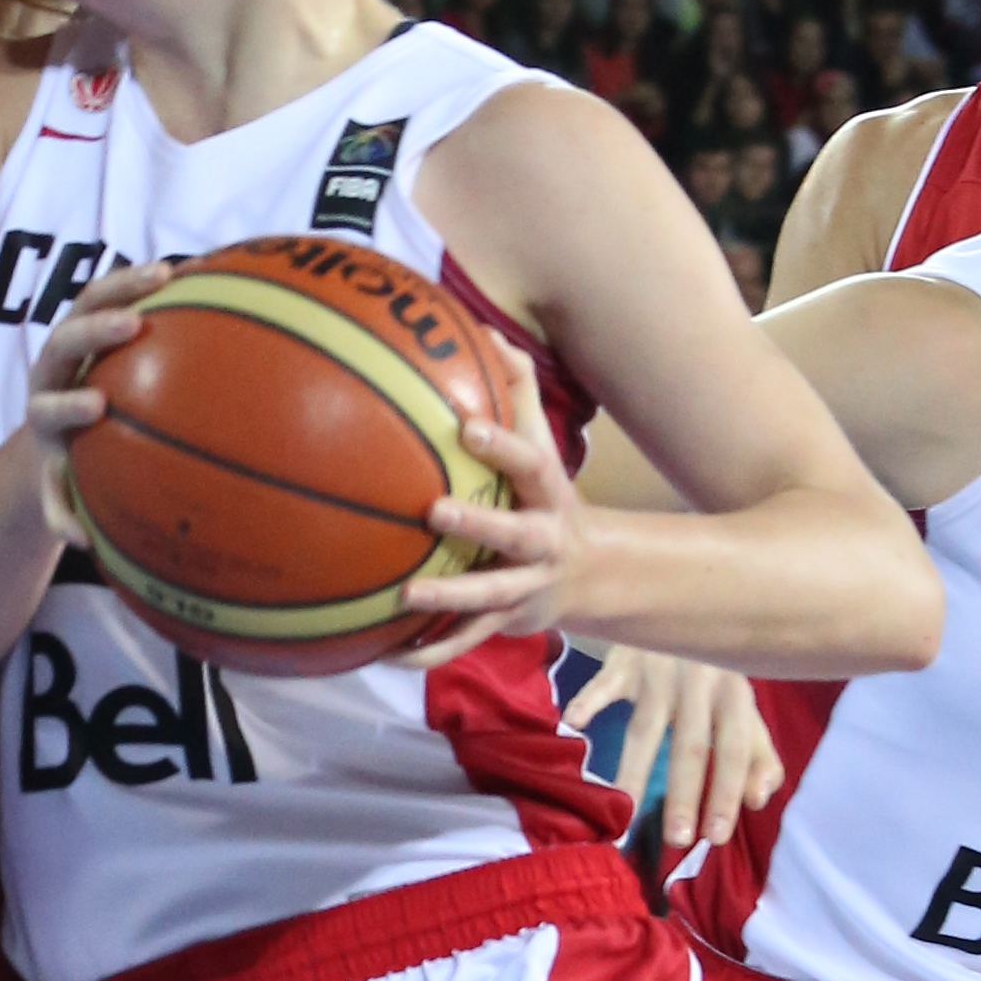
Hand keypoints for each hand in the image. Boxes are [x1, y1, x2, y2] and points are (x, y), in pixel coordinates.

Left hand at [22, 260, 173, 545]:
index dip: (67, 404)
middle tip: (130, 326)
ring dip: (123, 285)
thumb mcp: (64, 492)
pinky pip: (117, 288)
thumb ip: (68, 513)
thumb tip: (88, 547)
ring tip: (165, 274)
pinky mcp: (90, 312)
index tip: (96, 406)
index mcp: (44, 414)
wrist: (51, 425)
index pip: (47, 406)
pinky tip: (191, 271)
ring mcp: (70, 334)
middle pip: (62, 340)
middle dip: (92, 331)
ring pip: (87, 299)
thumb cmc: (69, 466)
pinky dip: (147, 280)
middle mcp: (51, 369)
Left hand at [396, 339, 592, 665]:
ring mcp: (526, 586)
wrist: (590, 571)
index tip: (466, 428)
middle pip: (513, 534)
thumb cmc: (543, 491)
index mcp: (547, 491)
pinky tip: (391, 654)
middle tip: (433, 511)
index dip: (503, 446)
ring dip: (449, 598)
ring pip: (489, 597)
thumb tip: (483, 326)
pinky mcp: (509, 622)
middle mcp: (542, 541)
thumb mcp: (541, 442)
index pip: (529, 463)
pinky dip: (432, 650)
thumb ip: (515, 387)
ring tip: (405, 594)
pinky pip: (468, 640)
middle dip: (478, 525)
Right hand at [565, 649, 782, 849]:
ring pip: (645, 727)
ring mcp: (659, 667)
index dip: (727, 792)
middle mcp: (700, 680)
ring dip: (636, 772)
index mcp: (735, 694)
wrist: (675, 600)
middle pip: (691, 745)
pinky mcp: (623, 658)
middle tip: (676, 838)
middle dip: (684, 794)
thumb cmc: (710, 670)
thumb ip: (758, 755)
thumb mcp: (740, 705)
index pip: (735, 749)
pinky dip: (589, 701)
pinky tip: (575, 723)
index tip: (715, 836)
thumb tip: (758, 800)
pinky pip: (604, 682)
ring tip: (626, 814)